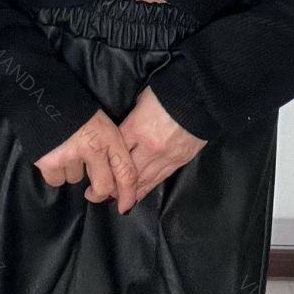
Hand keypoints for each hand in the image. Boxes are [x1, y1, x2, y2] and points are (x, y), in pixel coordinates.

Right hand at [34, 109, 140, 213]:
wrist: (43, 94)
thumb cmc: (75, 108)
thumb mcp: (101, 122)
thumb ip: (109, 146)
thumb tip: (114, 178)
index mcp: (110, 136)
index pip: (126, 172)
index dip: (128, 194)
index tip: (126, 206)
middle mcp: (93, 147)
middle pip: (103, 187)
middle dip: (99, 193)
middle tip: (93, 193)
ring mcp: (71, 155)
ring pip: (76, 180)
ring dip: (72, 171)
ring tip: (66, 150)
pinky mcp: (50, 162)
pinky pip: (57, 180)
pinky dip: (55, 171)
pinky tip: (53, 153)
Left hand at [84, 86, 206, 208]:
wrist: (200, 97)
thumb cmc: (169, 93)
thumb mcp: (142, 100)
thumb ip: (131, 119)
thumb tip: (123, 131)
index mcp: (136, 128)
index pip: (114, 153)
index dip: (102, 164)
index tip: (93, 171)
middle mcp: (148, 147)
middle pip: (125, 172)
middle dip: (111, 185)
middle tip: (97, 194)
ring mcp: (165, 156)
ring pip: (142, 181)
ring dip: (128, 193)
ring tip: (116, 201)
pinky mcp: (179, 161)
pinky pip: (159, 180)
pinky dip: (146, 189)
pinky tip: (136, 197)